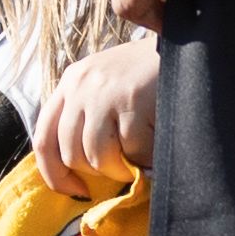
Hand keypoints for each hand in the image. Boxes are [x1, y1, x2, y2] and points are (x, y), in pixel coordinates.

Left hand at [36, 38, 159, 190]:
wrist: (191, 44)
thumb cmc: (150, 75)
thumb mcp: (108, 87)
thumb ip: (87, 117)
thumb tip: (78, 169)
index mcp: (71, 81)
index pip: (44, 138)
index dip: (54, 174)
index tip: (75, 190)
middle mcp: (81, 84)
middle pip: (70, 154)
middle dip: (98, 173)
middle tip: (123, 168)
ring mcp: (105, 92)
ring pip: (98, 158)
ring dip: (122, 169)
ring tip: (141, 157)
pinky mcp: (132, 101)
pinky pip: (133, 152)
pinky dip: (148, 158)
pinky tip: (158, 143)